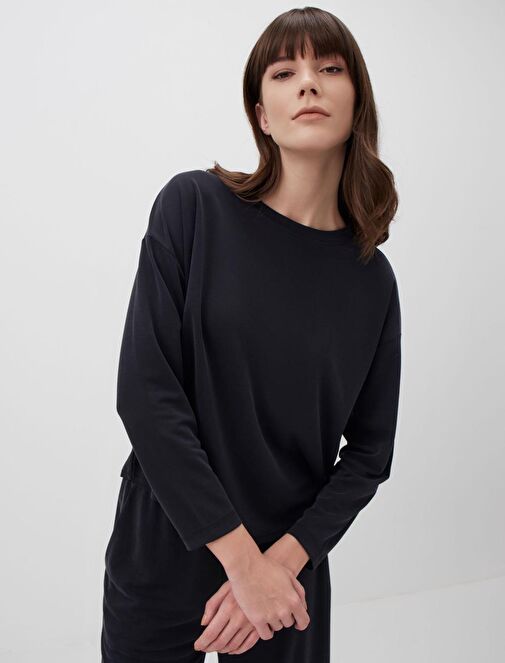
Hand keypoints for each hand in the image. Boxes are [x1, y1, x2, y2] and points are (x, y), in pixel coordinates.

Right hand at [194, 538, 308, 654]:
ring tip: (265, 607)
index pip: (304, 621)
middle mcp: (284, 610)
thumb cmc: (266, 567)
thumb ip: (299, 592)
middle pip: (288, 623)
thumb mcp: (289, 575)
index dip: (301, 623)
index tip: (297, 624)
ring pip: (276, 627)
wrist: (246, 566)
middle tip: (274, 605)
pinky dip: (265, 630)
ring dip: (273, 621)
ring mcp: (270, 616)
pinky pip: (265, 635)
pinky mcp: (257, 619)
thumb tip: (303, 607)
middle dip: (283, 616)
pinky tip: (262, 622)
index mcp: (293, 599)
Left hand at [194, 580, 260, 654]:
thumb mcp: (224, 588)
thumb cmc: (243, 580)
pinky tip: (232, 649)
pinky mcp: (259, 626)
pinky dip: (238, 650)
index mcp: (228, 608)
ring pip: (234, 645)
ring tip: (216, 648)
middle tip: (205, 648)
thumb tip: (204, 623)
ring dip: (222, 650)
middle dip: (210, 648)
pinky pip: (248, 645)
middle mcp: (239, 618)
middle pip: (221, 641)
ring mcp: (251, 624)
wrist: (262, 576)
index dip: (203, 642)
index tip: (198, 645)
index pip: (211, 632)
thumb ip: (211, 605)